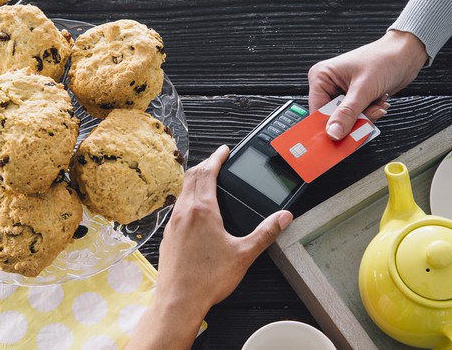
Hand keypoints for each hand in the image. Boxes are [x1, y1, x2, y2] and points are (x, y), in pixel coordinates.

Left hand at [126, 145, 293, 349]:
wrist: (178, 301)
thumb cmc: (207, 279)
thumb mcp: (243, 254)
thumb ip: (265, 233)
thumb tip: (283, 217)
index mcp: (202, 210)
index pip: (207, 172)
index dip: (216, 157)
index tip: (224, 150)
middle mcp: (184, 212)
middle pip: (191, 176)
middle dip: (205, 165)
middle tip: (217, 160)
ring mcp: (173, 224)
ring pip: (182, 191)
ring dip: (194, 180)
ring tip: (207, 181)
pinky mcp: (168, 236)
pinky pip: (177, 208)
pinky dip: (187, 198)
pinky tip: (195, 211)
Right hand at [308, 30, 427, 139]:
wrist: (406, 54)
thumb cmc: (384, 59)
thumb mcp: (363, 89)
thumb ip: (347, 113)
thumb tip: (333, 133)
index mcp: (321, 77)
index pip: (317, 110)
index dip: (327, 126)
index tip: (337, 138)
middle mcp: (328, 85)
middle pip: (331, 117)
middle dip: (352, 120)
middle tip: (367, 117)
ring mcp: (341, 92)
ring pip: (346, 119)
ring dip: (364, 117)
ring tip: (377, 104)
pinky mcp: (353, 98)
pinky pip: (356, 116)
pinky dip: (369, 114)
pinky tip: (378, 102)